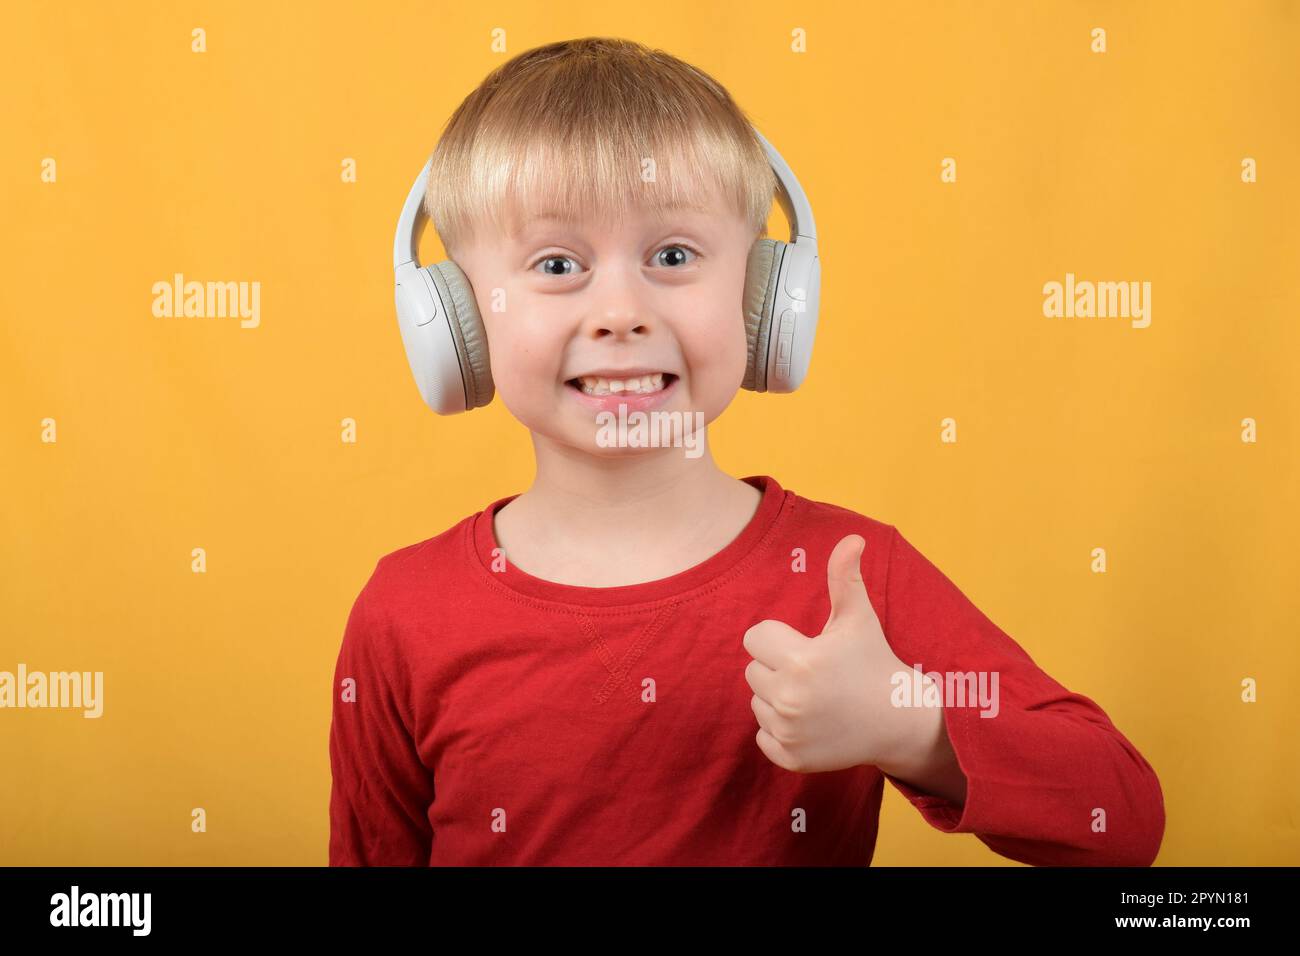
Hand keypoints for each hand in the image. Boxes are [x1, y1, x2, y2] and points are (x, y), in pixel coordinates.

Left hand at [743, 533, 933, 773]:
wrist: (900, 722)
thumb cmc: (874, 663)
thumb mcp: (859, 618)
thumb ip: (845, 577)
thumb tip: (852, 537)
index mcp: (801, 660)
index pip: (755, 637)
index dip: (778, 638)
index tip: (806, 646)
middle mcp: (790, 698)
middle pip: (753, 670)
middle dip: (778, 668)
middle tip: (815, 674)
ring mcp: (789, 731)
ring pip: (757, 701)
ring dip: (778, 698)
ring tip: (816, 698)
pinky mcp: (789, 757)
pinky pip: (762, 734)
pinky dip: (781, 730)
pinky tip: (812, 722)